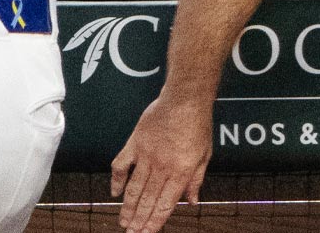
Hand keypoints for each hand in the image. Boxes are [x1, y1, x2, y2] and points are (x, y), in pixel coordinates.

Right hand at [110, 95, 211, 232]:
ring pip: (134, 187)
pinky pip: (121, 164)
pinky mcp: (135, 143)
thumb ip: (196, 180)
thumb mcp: (205, 155)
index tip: (147, 232)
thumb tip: (192, 201)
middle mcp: (162, 167)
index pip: (165, 203)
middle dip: (139, 219)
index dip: (155, 221)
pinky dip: (117, 179)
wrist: (184, 100)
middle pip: (148, 199)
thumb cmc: (197, 125)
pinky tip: (114, 192)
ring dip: (128, 206)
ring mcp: (146, 155)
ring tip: (123, 221)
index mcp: (181, 172)